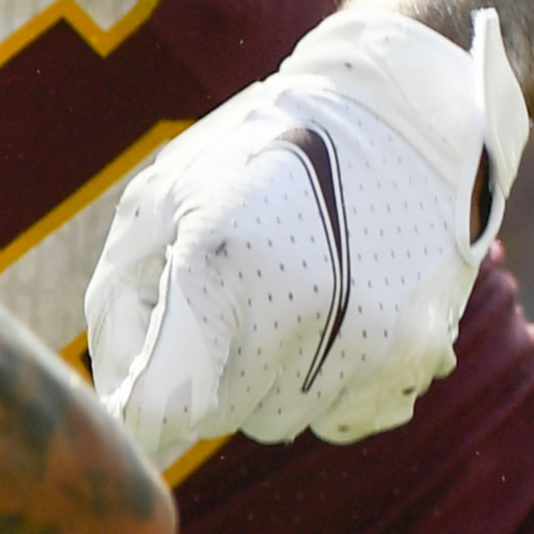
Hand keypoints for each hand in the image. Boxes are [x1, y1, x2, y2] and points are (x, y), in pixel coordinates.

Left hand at [81, 8, 528, 474]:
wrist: (401, 113)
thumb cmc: (255, 155)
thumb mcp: (162, 201)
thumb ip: (119, 308)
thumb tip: (124, 417)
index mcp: (220, 261)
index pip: (162, 408)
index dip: (142, 411)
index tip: (142, 398)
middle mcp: (299, 305)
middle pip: (217, 416)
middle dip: (205, 375)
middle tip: (226, 301)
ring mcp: (365, 335)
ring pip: (278, 420)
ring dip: (266, 381)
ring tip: (284, 294)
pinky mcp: (414, 353)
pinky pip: (340, 419)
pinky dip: (325, 385)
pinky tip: (333, 316)